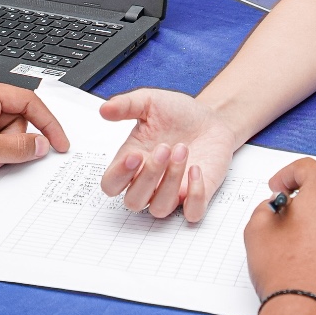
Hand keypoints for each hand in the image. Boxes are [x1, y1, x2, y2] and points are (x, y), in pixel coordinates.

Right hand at [98, 88, 243, 223]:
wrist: (211, 117)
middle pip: (134, 201)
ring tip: (183, 149)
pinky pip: (192, 213)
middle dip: (149, 176)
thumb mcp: (150, 102)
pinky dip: (195, 196)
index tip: (135, 155)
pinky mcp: (197, 195)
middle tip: (165, 148)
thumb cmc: (177, 114)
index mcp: (132, 163)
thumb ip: (126, 105)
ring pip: (160, 208)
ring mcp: (173, 192)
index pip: (111, 184)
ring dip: (170, 181)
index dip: (118, 176)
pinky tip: (197, 169)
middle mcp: (149, 183)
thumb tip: (104, 110)